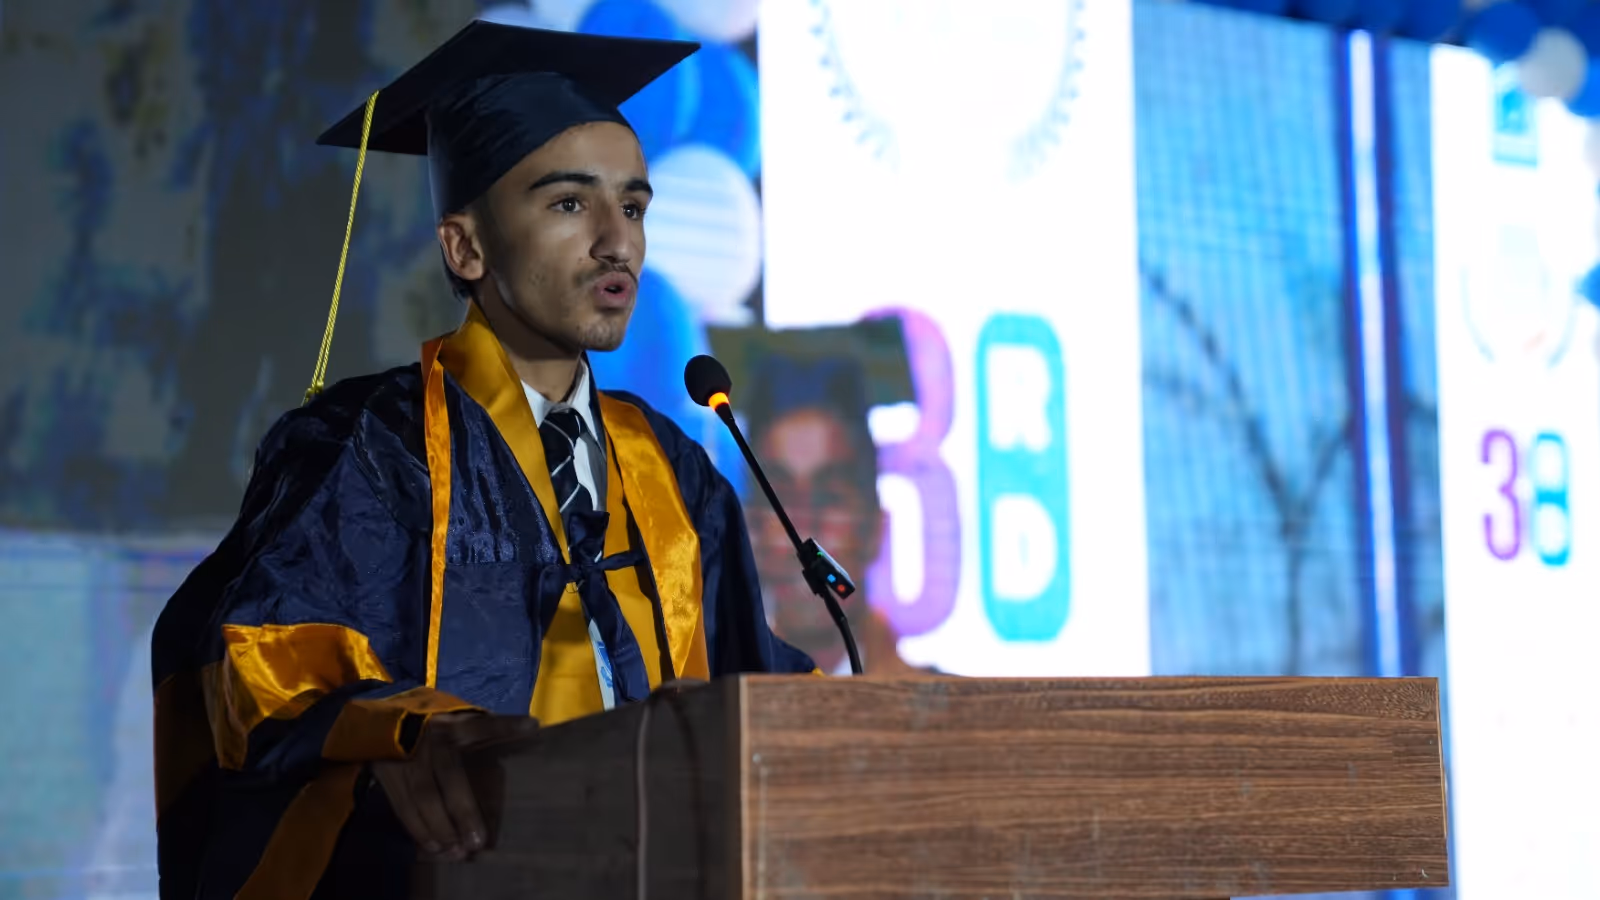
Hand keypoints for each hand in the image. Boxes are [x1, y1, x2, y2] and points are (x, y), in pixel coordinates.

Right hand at [372, 712, 538, 861]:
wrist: (380, 722)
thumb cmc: (434, 725)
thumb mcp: (457, 717)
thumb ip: (486, 728)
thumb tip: (528, 729)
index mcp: (452, 724)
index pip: (480, 725)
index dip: (504, 726)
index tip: (531, 727)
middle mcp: (430, 740)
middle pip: (448, 776)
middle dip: (463, 811)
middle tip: (478, 842)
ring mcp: (407, 759)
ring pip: (423, 798)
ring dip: (440, 828)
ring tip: (458, 852)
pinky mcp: (388, 776)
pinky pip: (404, 808)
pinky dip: (419, 830)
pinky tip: (436, 847)